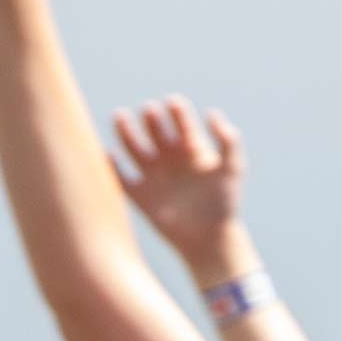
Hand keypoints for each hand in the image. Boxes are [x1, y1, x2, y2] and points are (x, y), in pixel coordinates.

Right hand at [107, 99, 253, 261]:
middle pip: (155, 130)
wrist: (209, 237)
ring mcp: (153, 175)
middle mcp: (169, 157)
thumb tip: (212, 113)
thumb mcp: (232, 168)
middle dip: (151, 118)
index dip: (176, 110)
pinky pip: (121, 178)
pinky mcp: (140, 195)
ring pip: (134, 147)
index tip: (172, 102)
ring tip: (119, 116)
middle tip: (149, 110)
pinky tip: (109, 154)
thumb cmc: (224, 202)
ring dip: (125, 132)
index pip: (181, 121)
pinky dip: (112, 167)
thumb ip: (229, 140)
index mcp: (191, 147)